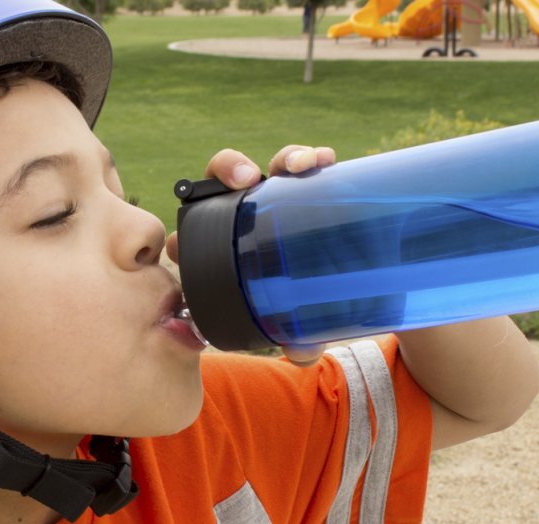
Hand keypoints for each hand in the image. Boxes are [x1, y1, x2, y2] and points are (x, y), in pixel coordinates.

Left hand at [165, 145, 335, 366]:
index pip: (193, 235)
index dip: (183, 236)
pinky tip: (324, 160)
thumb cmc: (309, 303)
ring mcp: (282, 198)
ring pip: (270, 166)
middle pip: (226, 182)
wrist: (355, 283)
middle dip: (227, 171)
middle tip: (244, 181)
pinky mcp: (313, 188)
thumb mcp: (300, 322)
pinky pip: (307, 164)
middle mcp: (252, 215)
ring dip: (279, 159)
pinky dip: (312, 157)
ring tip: (298, 167)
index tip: (185, 243)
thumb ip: (297, 336)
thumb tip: (301, 352)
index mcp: (230, 248)